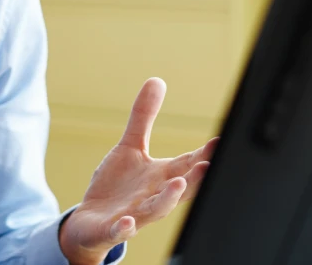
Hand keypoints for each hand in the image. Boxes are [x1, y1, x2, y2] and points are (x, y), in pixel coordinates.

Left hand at [58, 78, 217, 264]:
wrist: (91, 223)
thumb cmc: (118, 186)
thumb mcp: (130, 147)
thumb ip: (144, 117)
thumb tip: (157, 80)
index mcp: (161, 177)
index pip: (187, 164)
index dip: (204, 155)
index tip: (221, 142)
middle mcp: (153, 197)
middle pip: (180, 188)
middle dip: (195, 178)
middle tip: (209, 165)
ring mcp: (135, 214)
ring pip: (156, 210)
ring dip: (168, 200)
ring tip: (178, 184)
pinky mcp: (112, 228)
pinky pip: (121, 231)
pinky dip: (125, 228)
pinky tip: (128, 221)